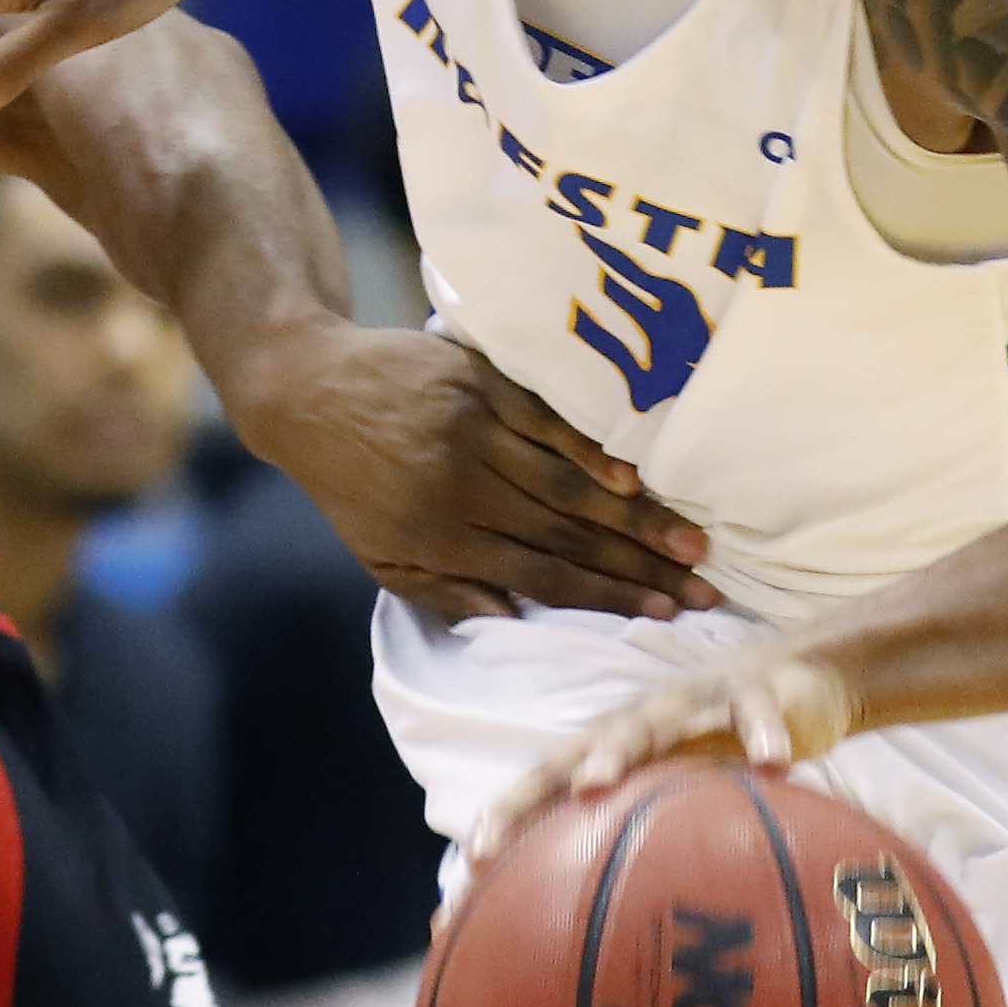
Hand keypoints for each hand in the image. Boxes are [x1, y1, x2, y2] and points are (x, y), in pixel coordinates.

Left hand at [232, 317, 718, 621]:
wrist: (305, 390)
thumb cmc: (350, 484)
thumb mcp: (382, 558)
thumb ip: (447, 593)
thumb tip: (512, 623)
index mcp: (440, 538)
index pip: (540, 575)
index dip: (605, 597)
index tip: (662, 615)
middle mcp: (461, 489)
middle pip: (566, 535)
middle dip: (639, 567)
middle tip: (703, 589)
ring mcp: (473, 431)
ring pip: (566, 484)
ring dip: (634, 518)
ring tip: (689, 542)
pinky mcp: (478, 382)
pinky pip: (548, 422)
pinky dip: (593, 452)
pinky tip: (634, 479)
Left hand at [462, 653, 857, 875]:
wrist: (791, 674)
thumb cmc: (723, 751)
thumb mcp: (686, 798)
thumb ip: (651, 850)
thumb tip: (621, 938)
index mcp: (614, 753)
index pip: (547, 787)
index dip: (506, 823)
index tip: (471, 871)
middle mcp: (636, 726)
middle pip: (572, 754)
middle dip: (530, 790)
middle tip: (494, 835)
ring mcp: (687, 705)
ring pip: (644, 724)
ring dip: (612, 750)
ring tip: (592, 783)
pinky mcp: (749, 693)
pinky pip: (753, 715)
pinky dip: (763, 734)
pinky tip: (775, 763)